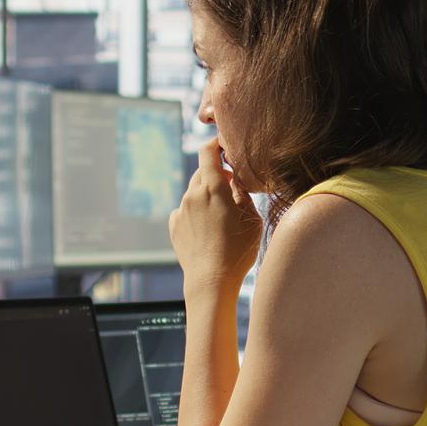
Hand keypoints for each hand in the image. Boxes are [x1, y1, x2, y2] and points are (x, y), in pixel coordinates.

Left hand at [169, 138, 262, 299]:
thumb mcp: (251, 219)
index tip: (224, 146)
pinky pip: (186, 210)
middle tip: (232, 190)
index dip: (216, 145)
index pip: (208, 152)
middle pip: (202, 173)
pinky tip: (208, 229)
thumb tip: (236, 181)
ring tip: (222, 218)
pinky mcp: (174, 225)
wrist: (211, 280)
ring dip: (207, 197)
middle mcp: (192, 194)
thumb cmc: (237, 251)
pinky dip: (196, 212)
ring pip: (194, 193)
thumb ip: (243, 194)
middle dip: (216, 176)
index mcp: (213, 187)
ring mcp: (181, 210)